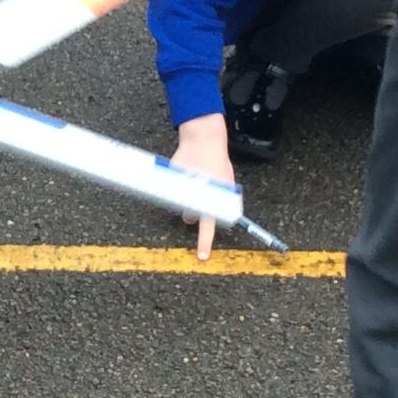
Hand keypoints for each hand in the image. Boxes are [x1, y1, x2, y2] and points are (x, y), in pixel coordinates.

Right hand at [169, 113, 236, 260]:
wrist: (202, 141)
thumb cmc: (217, 162)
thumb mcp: (227, 184)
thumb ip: (223, 200)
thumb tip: (223, 212)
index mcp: (209, 200)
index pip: (208, 227)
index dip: (205, 243)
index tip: (202, 256)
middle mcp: (193, 199)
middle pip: (189, 217)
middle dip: (192, 212)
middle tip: (198, 197)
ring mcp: (179, 192)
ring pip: (180, 206)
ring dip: (185, 200)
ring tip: (193, 183)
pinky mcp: (170, 183)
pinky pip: (172, 192)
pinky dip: (177, 187)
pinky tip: (187, 174)